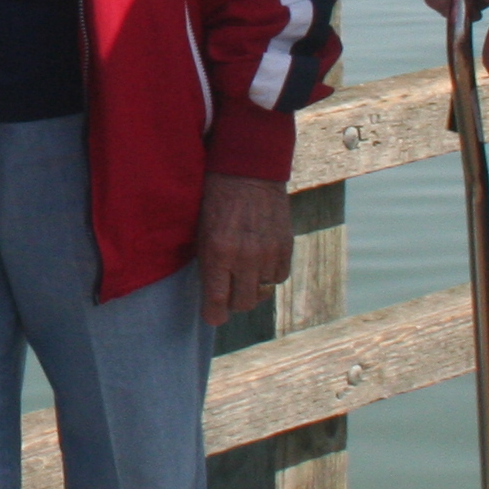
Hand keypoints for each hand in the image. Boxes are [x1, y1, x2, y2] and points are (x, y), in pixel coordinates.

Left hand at [197, 174, 292, 326]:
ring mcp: (268, 253)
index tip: (213, 316)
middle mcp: (244, 257)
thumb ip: (209, 263)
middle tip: (227, 293)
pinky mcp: (285, 247)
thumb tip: (212, 293)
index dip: (214, 314)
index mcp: (218, 252)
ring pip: (262, 293)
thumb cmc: (216, 200)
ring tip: (244, 275)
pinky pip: (279, 277)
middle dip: (233, 303)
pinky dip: (269, 275)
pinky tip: (261, 262)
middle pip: (243, 304)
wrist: (248, 171)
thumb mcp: (202, 232)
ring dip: (252, 289)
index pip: (217, 300)